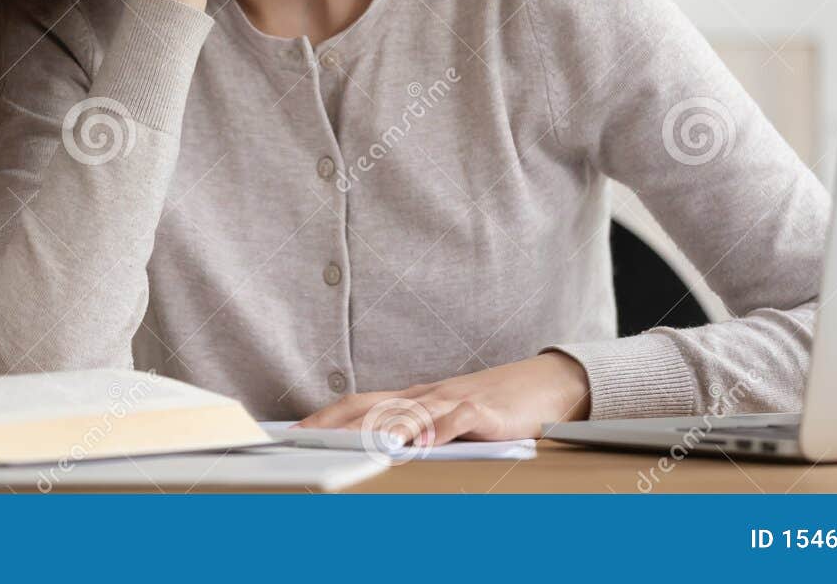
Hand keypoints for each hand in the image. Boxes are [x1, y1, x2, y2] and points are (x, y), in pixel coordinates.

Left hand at [290, 353, 591, 445]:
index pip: (358, 403)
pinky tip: (421, 445)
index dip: (326, 417)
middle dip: (338, 424)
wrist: (541, 385)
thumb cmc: (489, 406)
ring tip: (354, 446)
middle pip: (373, 405)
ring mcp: (451, 399)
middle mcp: (424, 396)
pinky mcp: (481, 409)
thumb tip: (373, 451)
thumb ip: (413, 432)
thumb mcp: (443, 419)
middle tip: (307, 440)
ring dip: (380, 430)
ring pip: (409, 413)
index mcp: (411, 399)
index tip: (295, 432)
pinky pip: (455, 419)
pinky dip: (437, 432)